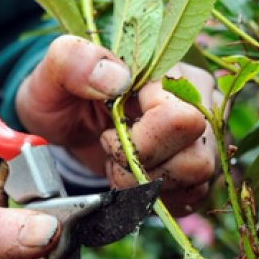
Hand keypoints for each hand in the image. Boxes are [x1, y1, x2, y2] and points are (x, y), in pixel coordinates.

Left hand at [16, 36, 217, 214]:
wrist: (66, 124)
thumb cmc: (62, 94)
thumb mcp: (52, 72)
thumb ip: (74, 61)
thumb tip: (118, 79)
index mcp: (172, 72)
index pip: (179, 120)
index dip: (137, 140)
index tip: (107, 132)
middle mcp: (201, 102)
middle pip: (195, 158)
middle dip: (141, 167)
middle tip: (112, 152)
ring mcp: (205, 137)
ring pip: (196, 179)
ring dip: (147, 184)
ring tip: (120, 164)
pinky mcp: (199, 169)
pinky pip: (191, 197)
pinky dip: (154, 196)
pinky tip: (132, 178)